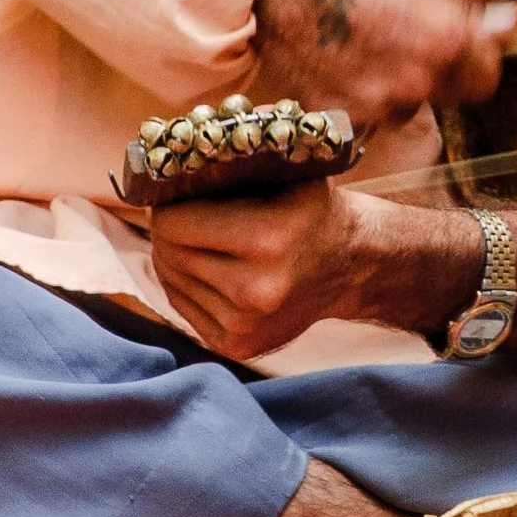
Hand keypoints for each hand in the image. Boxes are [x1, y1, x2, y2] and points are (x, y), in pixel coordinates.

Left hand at [152, 177, 362, 360]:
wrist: (352, 265)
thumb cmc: (310, 209)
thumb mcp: (282, 174)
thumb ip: (227, 171)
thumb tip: (165, 173)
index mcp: (267, 239)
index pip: (175, 223)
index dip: (169, 205)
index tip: (178, 195)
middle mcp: (256, 288)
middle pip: (170, 253)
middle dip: (169, 231)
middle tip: (183, 214)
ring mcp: (246, 324)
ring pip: (172, 281)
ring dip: (175, 257)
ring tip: (198, 239)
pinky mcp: (238, 345)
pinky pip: (182, 307)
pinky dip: (185, 284)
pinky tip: (206, 266)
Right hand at [253, 0, 504, 124]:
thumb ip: (461, 4)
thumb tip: (501, 27)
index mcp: (448, 40)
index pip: (487, 76)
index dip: (480, 59)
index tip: (471, 48)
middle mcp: (417, 81)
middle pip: (450, 94)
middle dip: (442, 70)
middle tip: (415, 41)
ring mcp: (376, 104)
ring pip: (406, 106)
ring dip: (398, 84)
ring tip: (369, 45)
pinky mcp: (338, 116)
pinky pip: (365, 113)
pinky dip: (360, 93)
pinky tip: (342, 59)